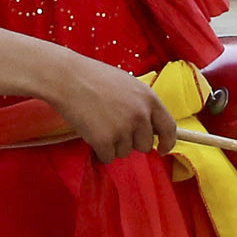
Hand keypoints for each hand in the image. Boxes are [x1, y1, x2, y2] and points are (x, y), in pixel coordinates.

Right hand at [43, 55, 177, 162]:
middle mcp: (140, 115)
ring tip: (99, 124)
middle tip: (115, 127)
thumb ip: (142, 105)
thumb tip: (151, 128)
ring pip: (125, 152)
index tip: (163, 149)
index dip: (168, 142)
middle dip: (132, 141)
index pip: (169, 128)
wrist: (67, 78)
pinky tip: (91, 133)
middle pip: (145, 145)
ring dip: (113, 145)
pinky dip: (99, 151)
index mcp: (149, 98)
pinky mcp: (104, 141)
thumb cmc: (94, 78)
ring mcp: (123, 129)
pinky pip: (108, 157)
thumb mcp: (128, 85)